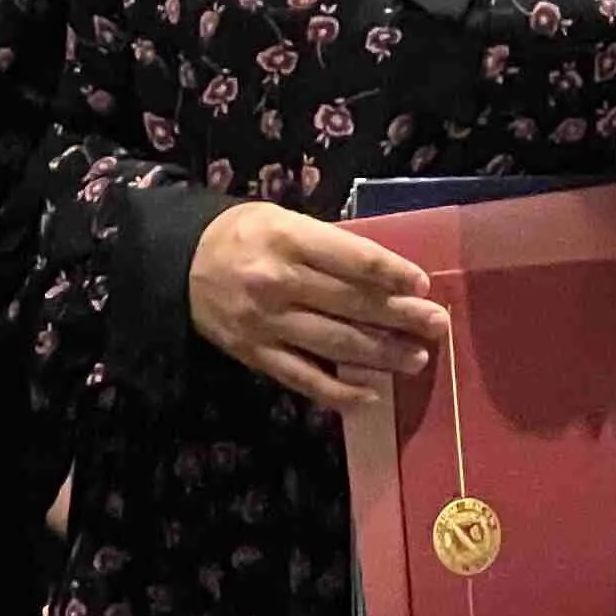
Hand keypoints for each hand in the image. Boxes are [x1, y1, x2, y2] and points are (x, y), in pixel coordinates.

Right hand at [187, 203, 447, 410]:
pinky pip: (305, 379)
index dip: (392, 274)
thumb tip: (383, 275)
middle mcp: (279, 281)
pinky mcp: (256, 355)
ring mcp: (267, 323)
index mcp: (289, 238)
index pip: (354, 259)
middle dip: (401, 316)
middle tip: (437, 325)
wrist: (178, 265)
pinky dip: (339, 392)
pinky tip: (371, 396)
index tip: (422, 286)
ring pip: (336, 344)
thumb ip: (327, 245)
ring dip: (381, 354)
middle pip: (352, 304)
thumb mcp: (282, 220)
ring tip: (416, 359)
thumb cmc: (242, 235)